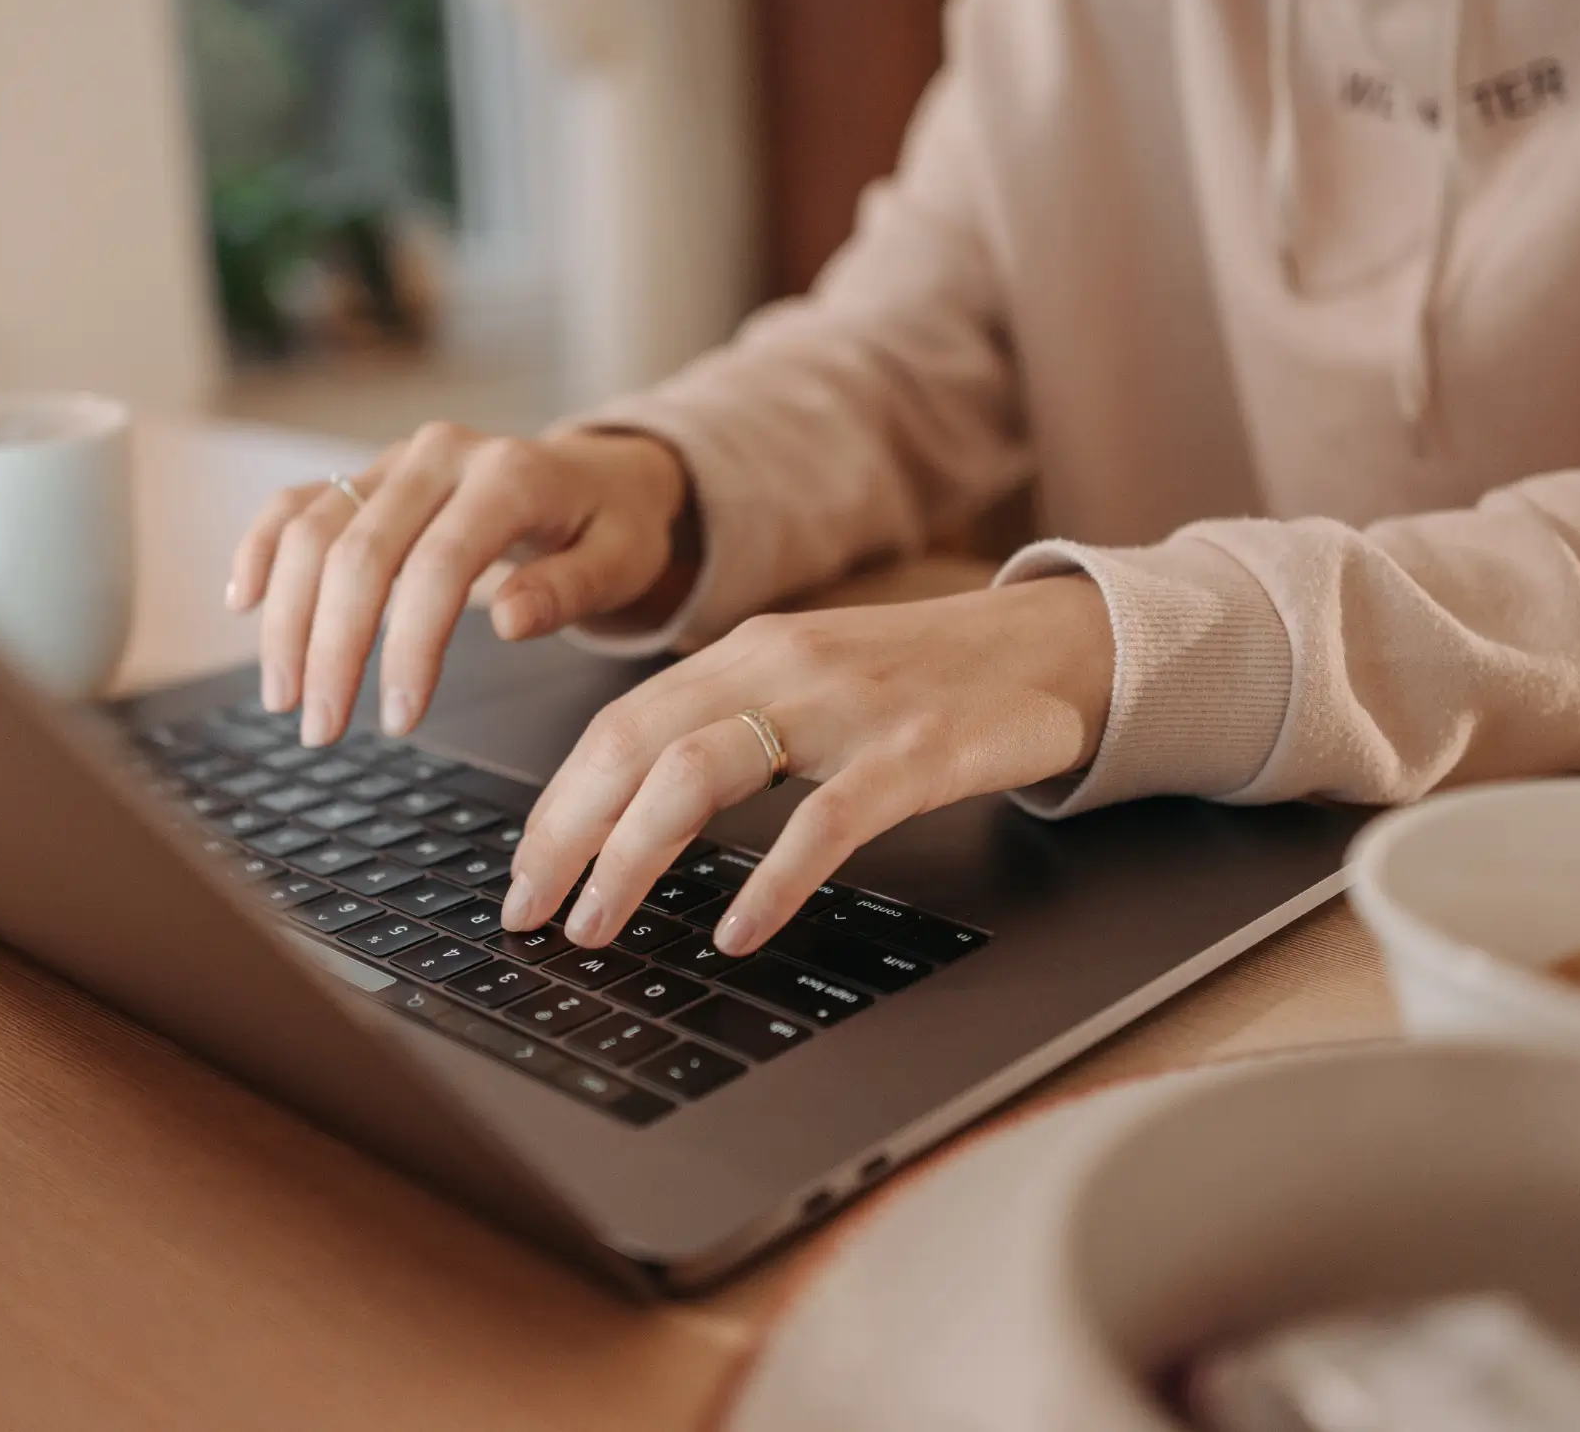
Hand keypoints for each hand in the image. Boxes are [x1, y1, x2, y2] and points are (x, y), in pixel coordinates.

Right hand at [227, 422, 691, 745]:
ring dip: (288, 618)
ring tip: (283, 697)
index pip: (439, 566)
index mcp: (509, 474)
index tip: (399, 719)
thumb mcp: (621, 561)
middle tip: (321, 728)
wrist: (599, 476)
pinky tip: (244, 603)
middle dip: (331, 648)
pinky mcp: (367, 475)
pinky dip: (262, 549)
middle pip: (359, 551)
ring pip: (313, 529)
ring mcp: (395, 460)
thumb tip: (509, 619)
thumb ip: (569, 589)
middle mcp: (440, 455)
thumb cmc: (612, 528)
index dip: (409, 647)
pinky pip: (296, 503)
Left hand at [500, 576, 1115, 955]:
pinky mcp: (916, 750)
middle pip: (633, 745)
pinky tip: (737, 933)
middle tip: (529, 915)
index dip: (556, 805)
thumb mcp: (812, 685)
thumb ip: (733, 728)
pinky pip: (825, 821)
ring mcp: (847, 706)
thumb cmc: (925, 680)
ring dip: (632, 857)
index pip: (617, 726)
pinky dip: (770, 882)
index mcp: (746, 653)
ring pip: (701, 770)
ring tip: (599, 927)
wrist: (1057, 645)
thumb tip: (635, 817)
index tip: (522, 874)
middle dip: (564, 836)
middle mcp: (781, 666)